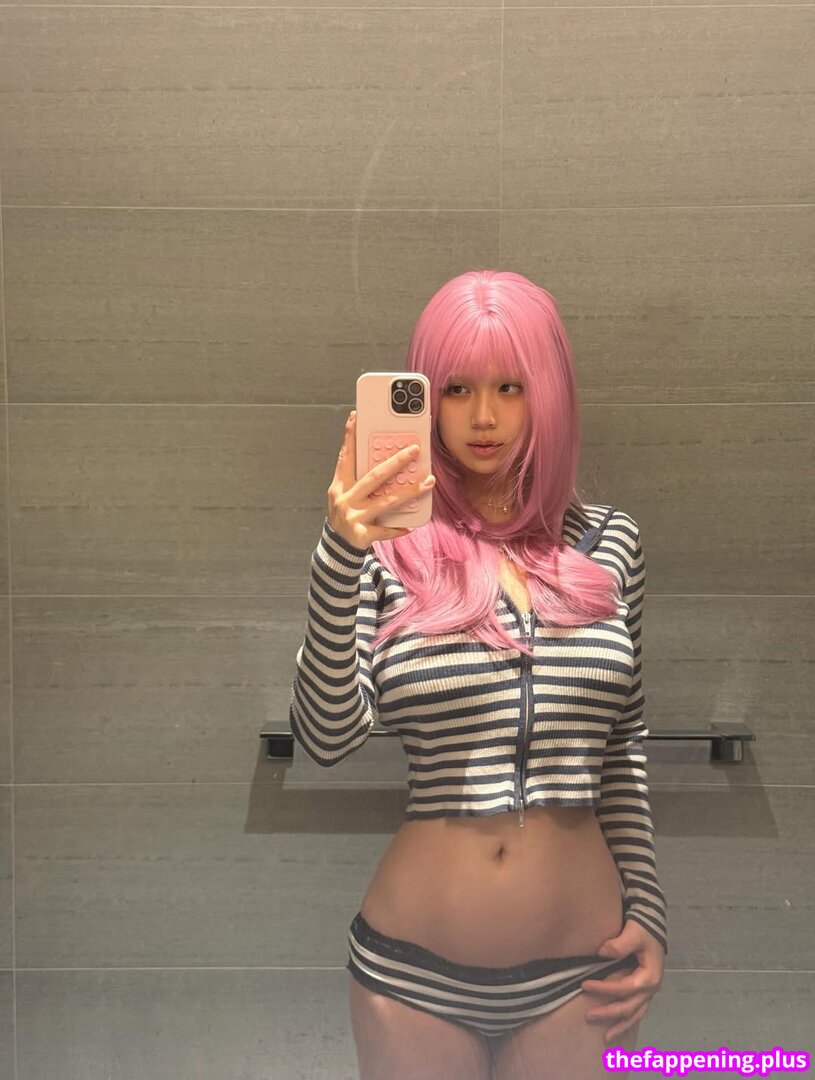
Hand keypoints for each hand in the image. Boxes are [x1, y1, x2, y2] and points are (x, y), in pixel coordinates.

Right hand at [327, 410, 434, 550]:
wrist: (336, 547)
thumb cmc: (347, 513)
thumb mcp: (347, 494)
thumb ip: (360, 479)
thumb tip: (389, 460)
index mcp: (340, 485)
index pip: (345, 456)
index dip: (350, 436)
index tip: (356, 416)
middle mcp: (345, 499)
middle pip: (374, 477)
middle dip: (396, 462)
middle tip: (414, 449)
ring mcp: (353, 517)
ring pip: (387, 502)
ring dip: (410, 492)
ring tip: (428, 482)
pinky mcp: (361, 535)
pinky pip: (385, 530)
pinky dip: (398, 529)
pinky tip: (411, 526)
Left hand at [580, 919, 664, 1045]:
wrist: (652, 925)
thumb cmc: (643, 929)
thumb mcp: (633, 933)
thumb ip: (619, 944)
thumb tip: (602, 952)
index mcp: (649, 977)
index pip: (624, 988)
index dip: (604, 989)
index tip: (584, 985)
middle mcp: (651, 989)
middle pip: (629, 1007)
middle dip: (609, 1013)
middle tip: (588, 1015)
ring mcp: (648, 992)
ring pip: (635, 1014)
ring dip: (620, 1026)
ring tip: (606, 1038)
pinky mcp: (644, 990)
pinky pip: (636, 1010)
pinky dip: (627, 1021)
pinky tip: (616, 1028)